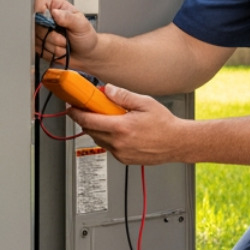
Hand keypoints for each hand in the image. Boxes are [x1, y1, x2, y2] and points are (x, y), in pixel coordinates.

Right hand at [34, 0, 97, 62]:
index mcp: (55, 6)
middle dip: (52, 36)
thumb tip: (55, 12)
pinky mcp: (38, 44)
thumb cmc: (85, 37)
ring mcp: (40, 31)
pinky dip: (51, 52)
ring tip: (64, 43)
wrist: (86, 53)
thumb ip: (69, 18)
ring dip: (54, 46)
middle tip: (65, 36)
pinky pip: (39, 49)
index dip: (43, 14)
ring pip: (37, 39)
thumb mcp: (82, 25)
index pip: (39, 4)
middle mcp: (45, 17)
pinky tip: (60, 49)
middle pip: (36, 25)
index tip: (53, 23)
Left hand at [69, 85, 187, 165]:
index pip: (88, 120)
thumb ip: (123, 96)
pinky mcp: (123, 159)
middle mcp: (118, 142)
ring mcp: (120, 153)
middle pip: (90, 130)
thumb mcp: (145, 103)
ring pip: (98, 139)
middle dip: (87, 119)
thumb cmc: (165, 124)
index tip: (72, 107)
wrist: (178, 143)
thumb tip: (107, 90)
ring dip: (98, 129)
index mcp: (122, 127)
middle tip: (92, 109)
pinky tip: (121, 132)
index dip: (76, 112)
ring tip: (111, 120)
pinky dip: (108, 138)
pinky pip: (108, 147)